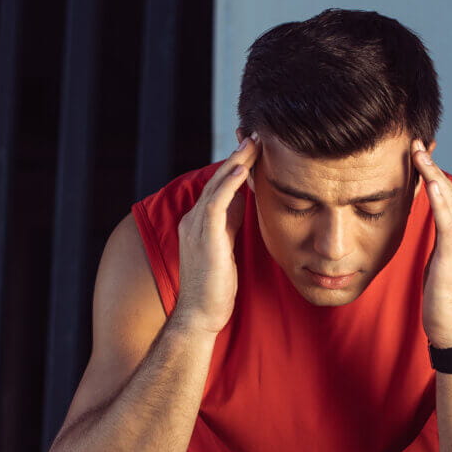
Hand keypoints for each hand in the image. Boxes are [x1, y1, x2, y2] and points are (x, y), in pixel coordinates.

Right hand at [173, 134, 259, 333]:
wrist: (200, 316)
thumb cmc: (216, 289)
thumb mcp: (226, 247)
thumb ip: (231, 224)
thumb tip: (245, 202)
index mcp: (201, 222)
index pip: (220, 186)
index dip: (236, 165)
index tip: (255, 148)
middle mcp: (194, 219)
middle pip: (218, 179)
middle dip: (238, 156)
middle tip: (256, 135)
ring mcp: (196, 227)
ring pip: (217, 185)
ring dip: (236, 162)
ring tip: (253, 143)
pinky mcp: (204, 237)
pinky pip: (216, 203)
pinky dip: (229, 184)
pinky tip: (243, 169)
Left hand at [416, 139, 451, 347]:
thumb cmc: (444, 303)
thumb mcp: (438, 265)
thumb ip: (437, 244)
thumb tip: (425, 232)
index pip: (445, 197)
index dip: (432, 174)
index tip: (417, 154)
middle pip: (447, 192)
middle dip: (431, 166)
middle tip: (416, 142)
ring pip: (447, 201)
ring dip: (433, 174)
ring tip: (420, 152)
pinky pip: (447, 223)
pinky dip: (440, 201)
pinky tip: (431, 183)